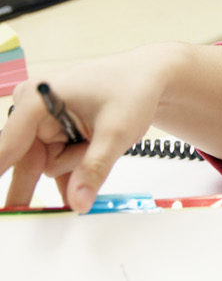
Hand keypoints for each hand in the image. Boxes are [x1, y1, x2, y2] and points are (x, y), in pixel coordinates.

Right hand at [0, 49, 169, 212]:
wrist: (148, 76)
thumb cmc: (132, 89)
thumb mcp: (116, 132)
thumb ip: (94, 169)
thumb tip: (78, 203)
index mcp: (37, 100)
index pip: (6, 148)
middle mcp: (32, 108)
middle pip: (28, 161)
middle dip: (64, 166)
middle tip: (42, 198)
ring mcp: (41, 118)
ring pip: (48, 163)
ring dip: (77, 161)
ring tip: (100, 137)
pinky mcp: (52, 128)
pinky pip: (55, 159)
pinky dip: (74, 165)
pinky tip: (89, 154)